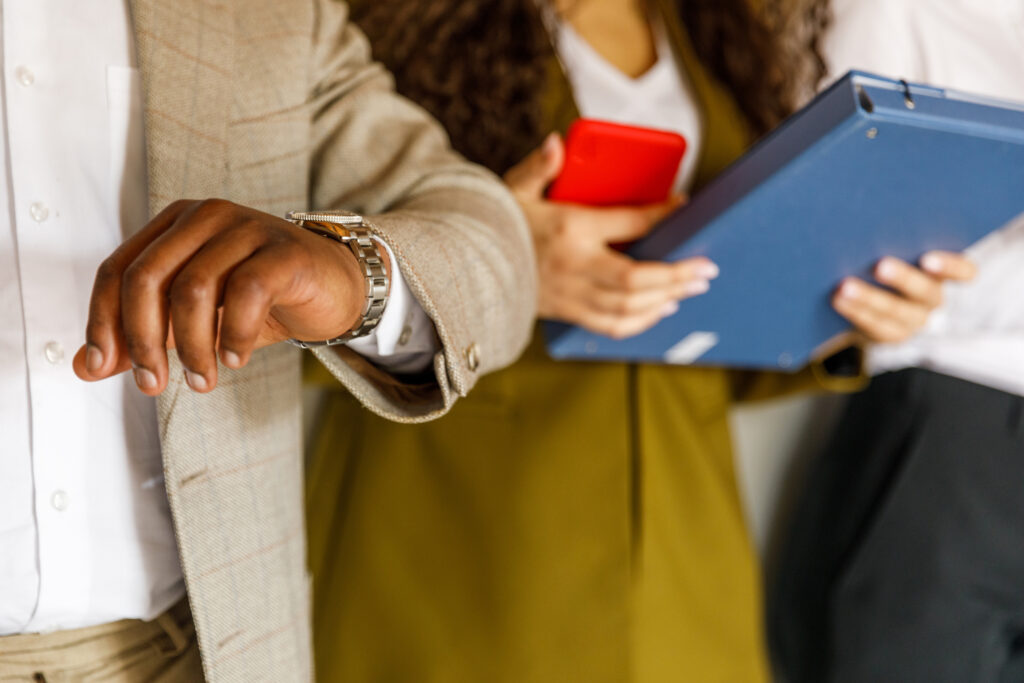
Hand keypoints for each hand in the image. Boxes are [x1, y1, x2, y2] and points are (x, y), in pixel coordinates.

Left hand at [72, 199, 374, 394]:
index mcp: (175, 225)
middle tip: (154, 383)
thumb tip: (85, 368)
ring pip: (193, 288)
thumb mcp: (195, 321)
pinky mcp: (284, 250)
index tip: (103, 367)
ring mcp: (247, 228)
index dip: (103, 322)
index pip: (118, 270)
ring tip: (204, 380)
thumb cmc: (266, 299)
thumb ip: (143, 337)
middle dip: (143, 340)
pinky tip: (236, 358)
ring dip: (193, 348)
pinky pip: (245, 293)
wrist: (336, 288)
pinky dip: (234, 335)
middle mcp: (206, 217)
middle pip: (147, 278)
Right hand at [505, 133, 717, 338]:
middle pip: (636, 279)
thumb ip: (540, 166)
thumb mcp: (514, 188)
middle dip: (677, 275)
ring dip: (666, 299)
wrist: (468, 267)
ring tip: (692, 288)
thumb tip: (557, 141)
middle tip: (707, 269)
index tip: (683, 207)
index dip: (661, 216)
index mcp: (568, 228)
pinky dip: (642, 320)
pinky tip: (662, 308)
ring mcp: (571, 294)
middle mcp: (573, 265)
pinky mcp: (567, 312)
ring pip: (628, 308)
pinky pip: (612, 325)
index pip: (627, 222)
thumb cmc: (498, 223)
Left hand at [832, 251, 976, 342]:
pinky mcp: (891, 334)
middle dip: (903, 278)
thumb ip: (894, 237)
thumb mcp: (896, 247)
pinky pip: (876, 326)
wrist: (869, 298)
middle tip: (879, 266)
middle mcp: (933, 299)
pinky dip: (856, 312)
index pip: (964, 272)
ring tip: (845, 286)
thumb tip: (867, 213)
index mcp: (943, 273)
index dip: (951, 266)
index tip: (927, 258)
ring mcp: (914, 320)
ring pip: (896, 311)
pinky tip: (837, 300)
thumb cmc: (884, 258)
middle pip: (926, 292)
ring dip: (870, 298)